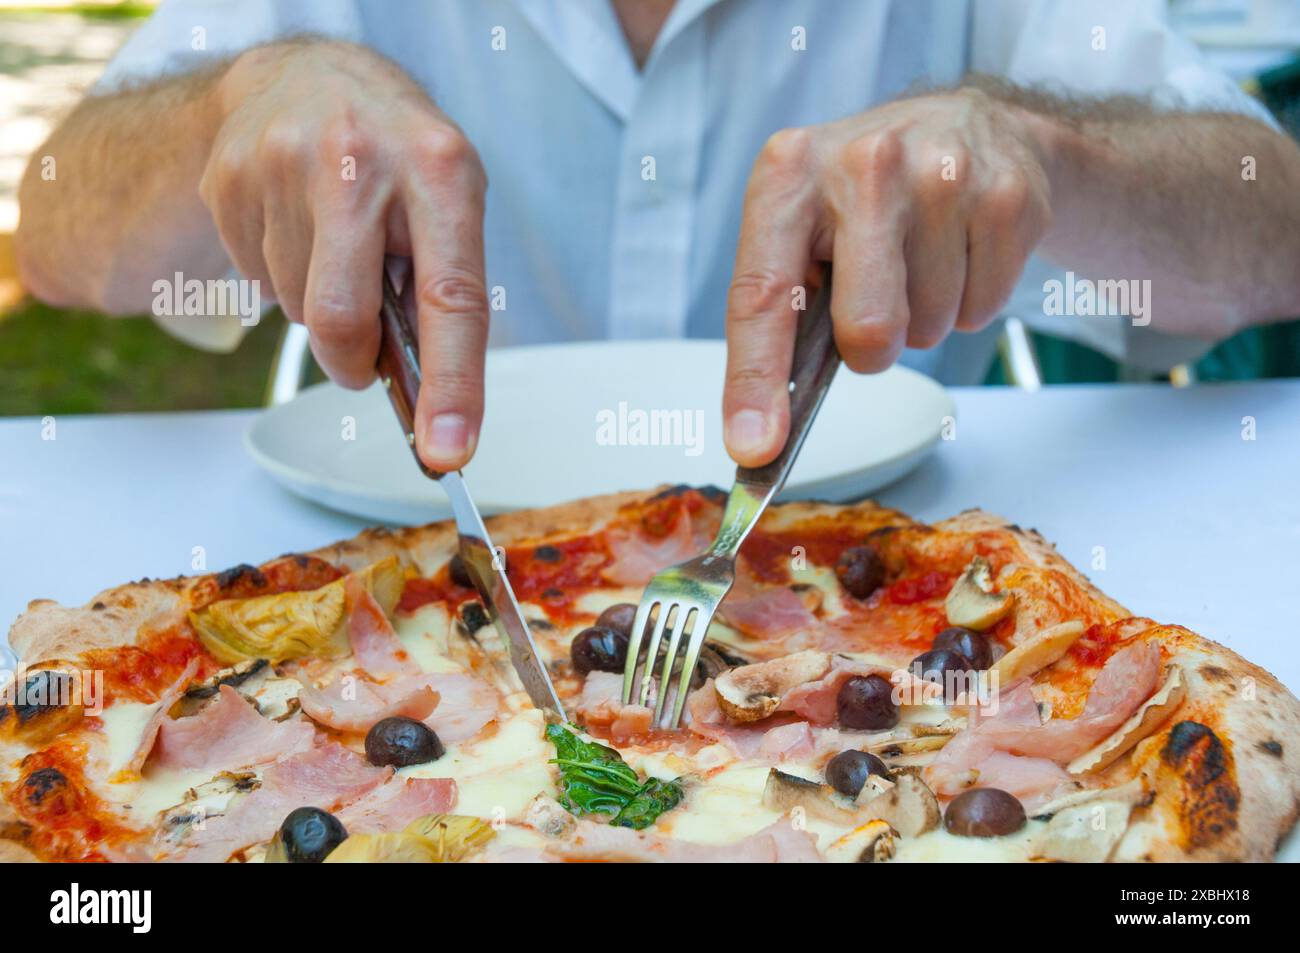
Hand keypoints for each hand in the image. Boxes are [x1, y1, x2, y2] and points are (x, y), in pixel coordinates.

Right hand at [202, 40, 487, 470]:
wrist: (311, 77)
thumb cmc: (400, 157)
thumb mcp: (448, 202)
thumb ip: (444, 289)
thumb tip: (435, 399)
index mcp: (439, 169)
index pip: (450, 299)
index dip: (451, 384)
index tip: (447, 450)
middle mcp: (359, 160)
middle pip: (341, 319)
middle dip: (352, 361)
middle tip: (364, 355)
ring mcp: (281, 163)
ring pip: (297, 309)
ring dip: (321, 307)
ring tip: (337, 250)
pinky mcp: (228, 178)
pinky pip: (256, 281)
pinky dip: (282, 278)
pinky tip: (299, 231)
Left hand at [722, 88, 1052, 465]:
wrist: (968, 128)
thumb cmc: (864, 199)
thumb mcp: (802, 228)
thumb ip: (778, 317)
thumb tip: (758, 436)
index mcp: (789, 173)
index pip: (763, 295)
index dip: (756, 381)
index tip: (755, 447)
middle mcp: (864, 161)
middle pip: (866, 327)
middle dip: (871, 348)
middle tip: (874, 308)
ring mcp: (944, 173)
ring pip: (931, 327)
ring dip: (923, 319)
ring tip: (919, 259)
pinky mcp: (1009, 196)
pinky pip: (983, 311)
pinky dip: (970, 303)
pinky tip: (960, 251)